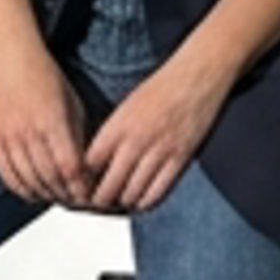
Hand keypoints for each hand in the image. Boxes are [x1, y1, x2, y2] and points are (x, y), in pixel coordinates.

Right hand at [0, 44, 92, 207]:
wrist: (9, 57)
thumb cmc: (44, 75)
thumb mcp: (72, 103)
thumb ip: (77, 136)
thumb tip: (87, 168)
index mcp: (52, 121)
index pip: (70, 167)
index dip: (81, 186)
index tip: (90, 194)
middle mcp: (28, 131)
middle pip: (50, 178)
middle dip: (67, 194)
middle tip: (77, 201)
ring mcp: (8, 136)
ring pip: (28, 180)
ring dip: (46, 194)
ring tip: (58, 199)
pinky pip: (6, 173)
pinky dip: (21, 188)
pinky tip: (33, 193)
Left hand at [80, 48, 232, 213]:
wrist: (198, 75)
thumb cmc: (162, 87)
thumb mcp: (127, 106)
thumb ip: (112, 133)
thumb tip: (97, 161)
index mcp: (118, 125)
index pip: (90, 164)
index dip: (83, 180)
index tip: (82, 186)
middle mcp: (136, 140)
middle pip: (108, 185)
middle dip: (99, 200)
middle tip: (96, 204)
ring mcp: (159, 151)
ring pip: (132, 193)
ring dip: (122, 203)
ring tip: (118, 203)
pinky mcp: (180, 158)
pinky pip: (158, 191)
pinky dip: (146, 202)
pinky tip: (140, 201)